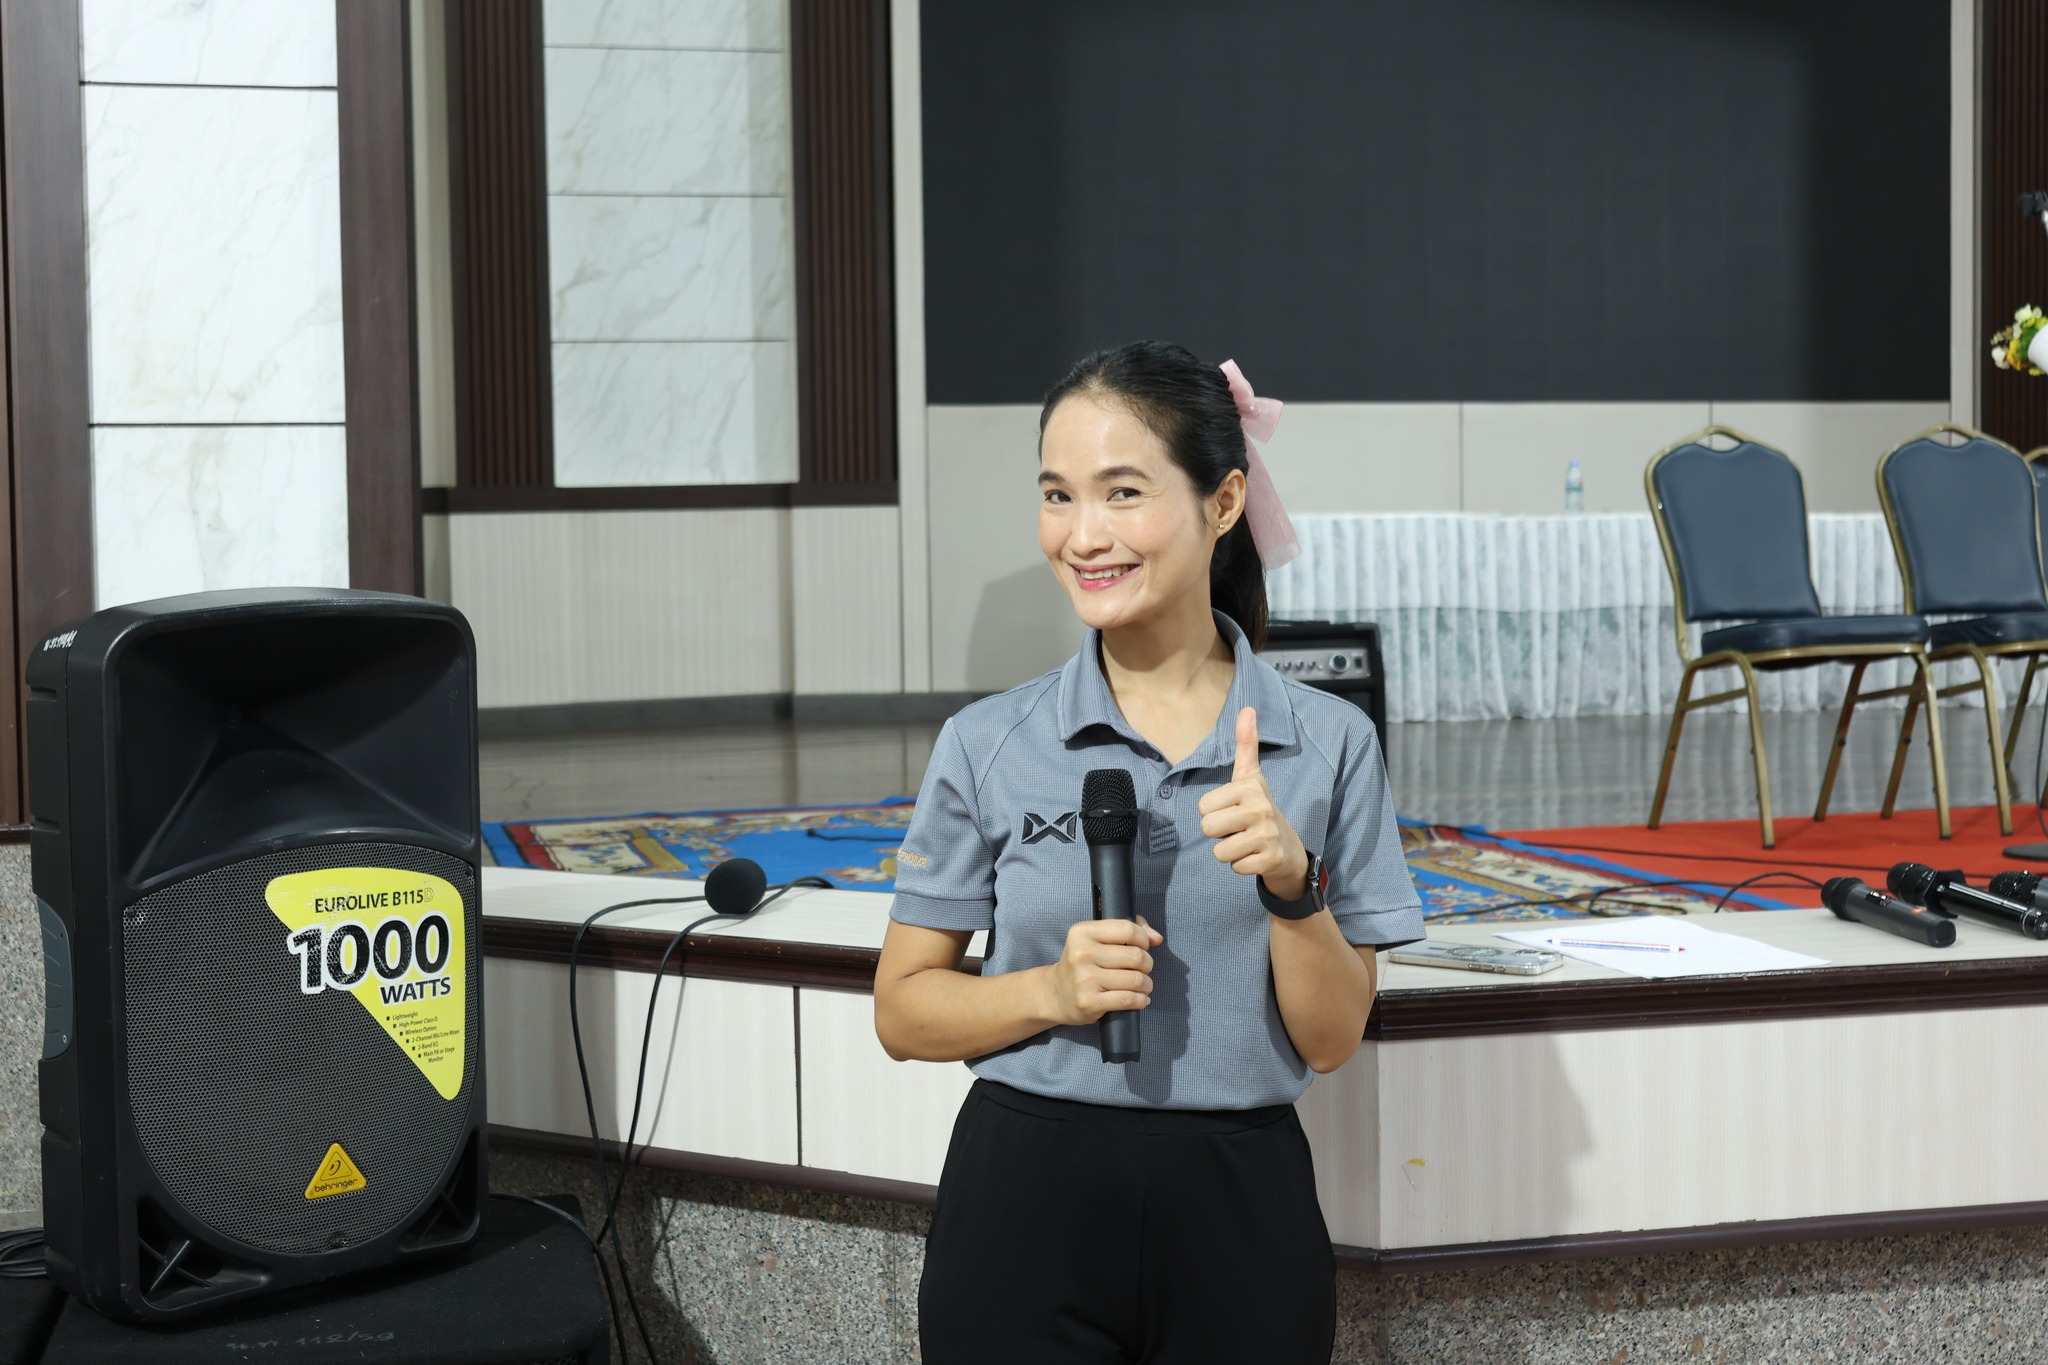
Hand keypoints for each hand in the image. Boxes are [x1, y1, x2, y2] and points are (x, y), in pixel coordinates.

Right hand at [1041, 916, 1161, 1025]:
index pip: (1128, 930)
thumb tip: (1157, 938)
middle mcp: (1081, 954)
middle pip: (1136, 956)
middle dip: (1147, 964)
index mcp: (1083, 932)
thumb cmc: (1083, 962)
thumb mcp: (1097, 938)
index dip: (1143, 939)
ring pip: (1136, 980)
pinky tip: (1140, 999)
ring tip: (1142, 985)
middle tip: (1142, 969)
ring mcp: (1084, 979)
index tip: (1142, 947)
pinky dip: (1141, 1000)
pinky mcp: (1089, 1002)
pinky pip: (1128, 999)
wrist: (1055, 993)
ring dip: (1147, 984)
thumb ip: (1129, 930)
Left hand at [1199, 707, 1309, 900]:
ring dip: (1228, 851)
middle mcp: (1259, 809)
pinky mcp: (1269, 859)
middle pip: (1208, 828)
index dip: (1213, 812)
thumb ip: (1245, 744)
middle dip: (1218, 834)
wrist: (1287, 847)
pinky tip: (1254, 856)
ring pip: (1219, 851)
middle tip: (1236, 829)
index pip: (1203, 807)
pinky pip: (1236, 867)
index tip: (1231, 810)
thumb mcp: (1250, 776)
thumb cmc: (1260, 809)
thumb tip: (1247, 708)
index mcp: (1248, 788)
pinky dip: (1241, 866)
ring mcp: (1266, 835)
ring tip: (1244, 842)